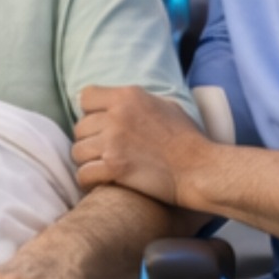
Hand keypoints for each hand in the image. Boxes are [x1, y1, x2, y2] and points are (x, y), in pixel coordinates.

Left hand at [72, 86, 204, 204]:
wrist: (201, 169)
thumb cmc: (189, 140)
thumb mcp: (165, 106)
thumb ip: (138, 102)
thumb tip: (121, 102)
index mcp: (128, 96)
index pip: (86, 96)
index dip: (90, 112)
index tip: (99, 124)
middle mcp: (117, 116)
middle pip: (80, 127)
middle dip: (89, 140)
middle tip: (103, 152)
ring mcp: (113, 141)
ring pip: (77, 151)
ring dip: (87, 161)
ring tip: (101, 168)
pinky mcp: (114, 167)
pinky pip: (83, 174)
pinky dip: (88, 181)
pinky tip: (100, 182)